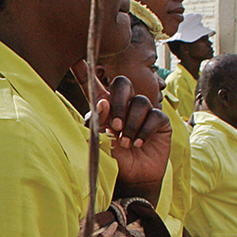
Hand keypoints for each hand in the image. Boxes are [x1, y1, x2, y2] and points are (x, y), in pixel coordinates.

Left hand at [72, 61, 170, 202]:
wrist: (133, 177)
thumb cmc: (114, 159)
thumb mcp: (99, 141)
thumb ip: (98, 121)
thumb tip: (103, 101)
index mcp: (106, 107)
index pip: (95, 85)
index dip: (86, 72)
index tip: (76, 60)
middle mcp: (125, 104)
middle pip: (122, 83)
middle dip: (119, 103)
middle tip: (115, 126)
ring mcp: (144, 111)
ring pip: (140, 102)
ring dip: (131, 125)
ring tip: (126, 143)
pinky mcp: (160, 121)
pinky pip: (155, 116)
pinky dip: (144, 131)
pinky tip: (138, 144)